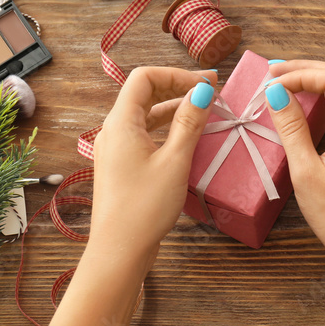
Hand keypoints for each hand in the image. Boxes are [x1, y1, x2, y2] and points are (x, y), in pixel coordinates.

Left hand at [90, 67, 216, 257]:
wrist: (119, 251)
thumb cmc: (144, 208)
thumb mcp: (174, 161)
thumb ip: (189, 123)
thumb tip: (203, 91)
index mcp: (121, 122)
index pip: (145, 77)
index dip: (177, 74)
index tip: (206, 84)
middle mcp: (113, 130)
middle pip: (144, 93)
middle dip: (178, 87)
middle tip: (212, 92)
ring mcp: (115, 148)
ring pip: (146, 115)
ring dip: (175, 109)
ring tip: (205, 112)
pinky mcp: (121, 165)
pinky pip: (144, 134)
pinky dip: (166, 128)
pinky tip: (187, 137)